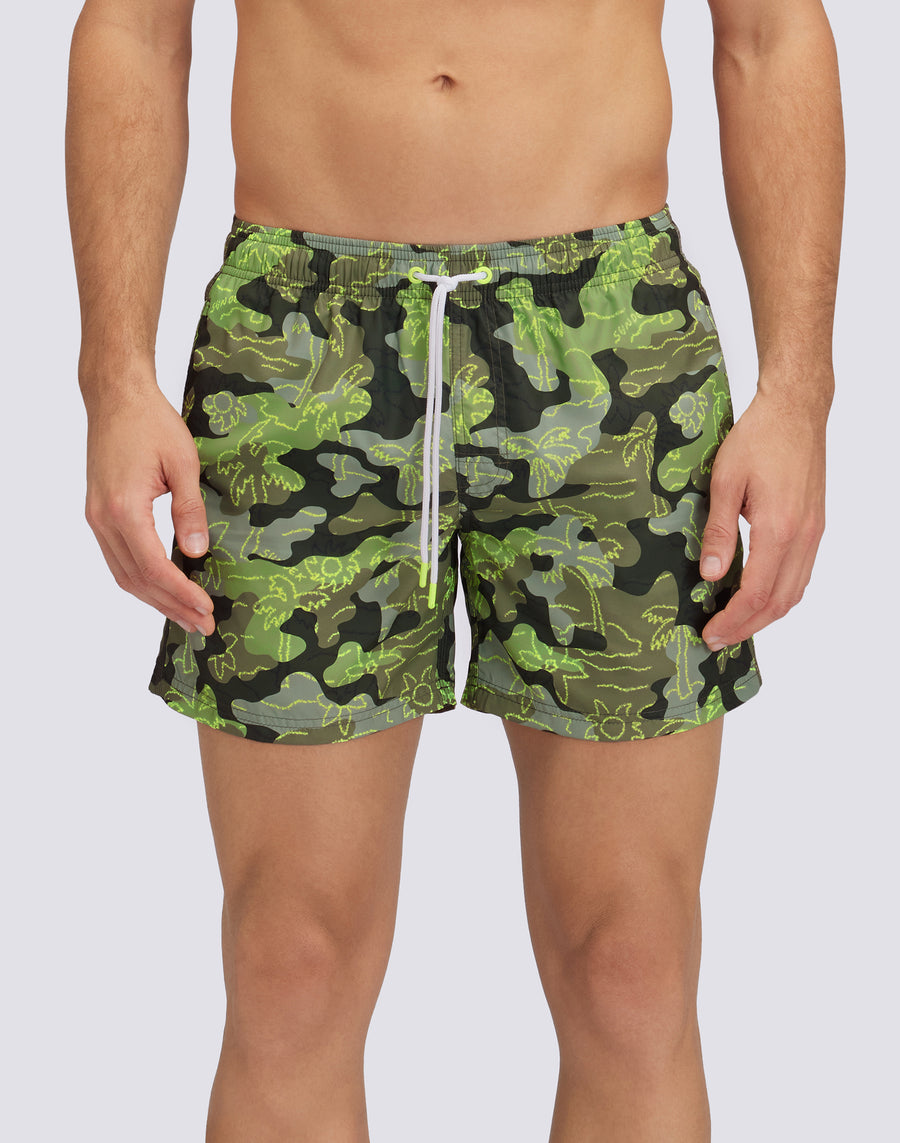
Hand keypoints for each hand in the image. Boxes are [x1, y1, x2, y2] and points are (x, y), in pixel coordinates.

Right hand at [84, 381, 215, 635]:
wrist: (116, 398)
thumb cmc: (151, 423)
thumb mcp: (184, 463)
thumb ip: (190, 510)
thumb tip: (197, 553)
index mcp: (124, 509)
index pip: (153, 567)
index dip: (181, 593)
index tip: (206, 609)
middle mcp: (103, 520)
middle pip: (137, 580)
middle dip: (171, 606)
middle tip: (203, 626)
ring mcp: (97, 519)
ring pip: (124, 575)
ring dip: (156, 599)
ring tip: (187, 617)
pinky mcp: (100, 514)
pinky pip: (119, 559)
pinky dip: (142, 581)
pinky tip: (164, 590)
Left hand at [698, 387, 827, 650]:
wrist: (796, 411)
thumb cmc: (758, 438)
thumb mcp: (724, 482)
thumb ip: (717, 532)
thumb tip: (709, 575)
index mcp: (778, 530)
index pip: (755, 594)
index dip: (732, 620)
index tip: (710, 634)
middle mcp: (803, 538)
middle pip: (778, 603)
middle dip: (746, 627)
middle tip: (717, 640)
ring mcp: (813, 534)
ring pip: (794, 592)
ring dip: (764, 616)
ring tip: (734, 625)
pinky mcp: (815, 526)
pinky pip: (801, 574)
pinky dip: (779, 595)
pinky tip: (758, 596)